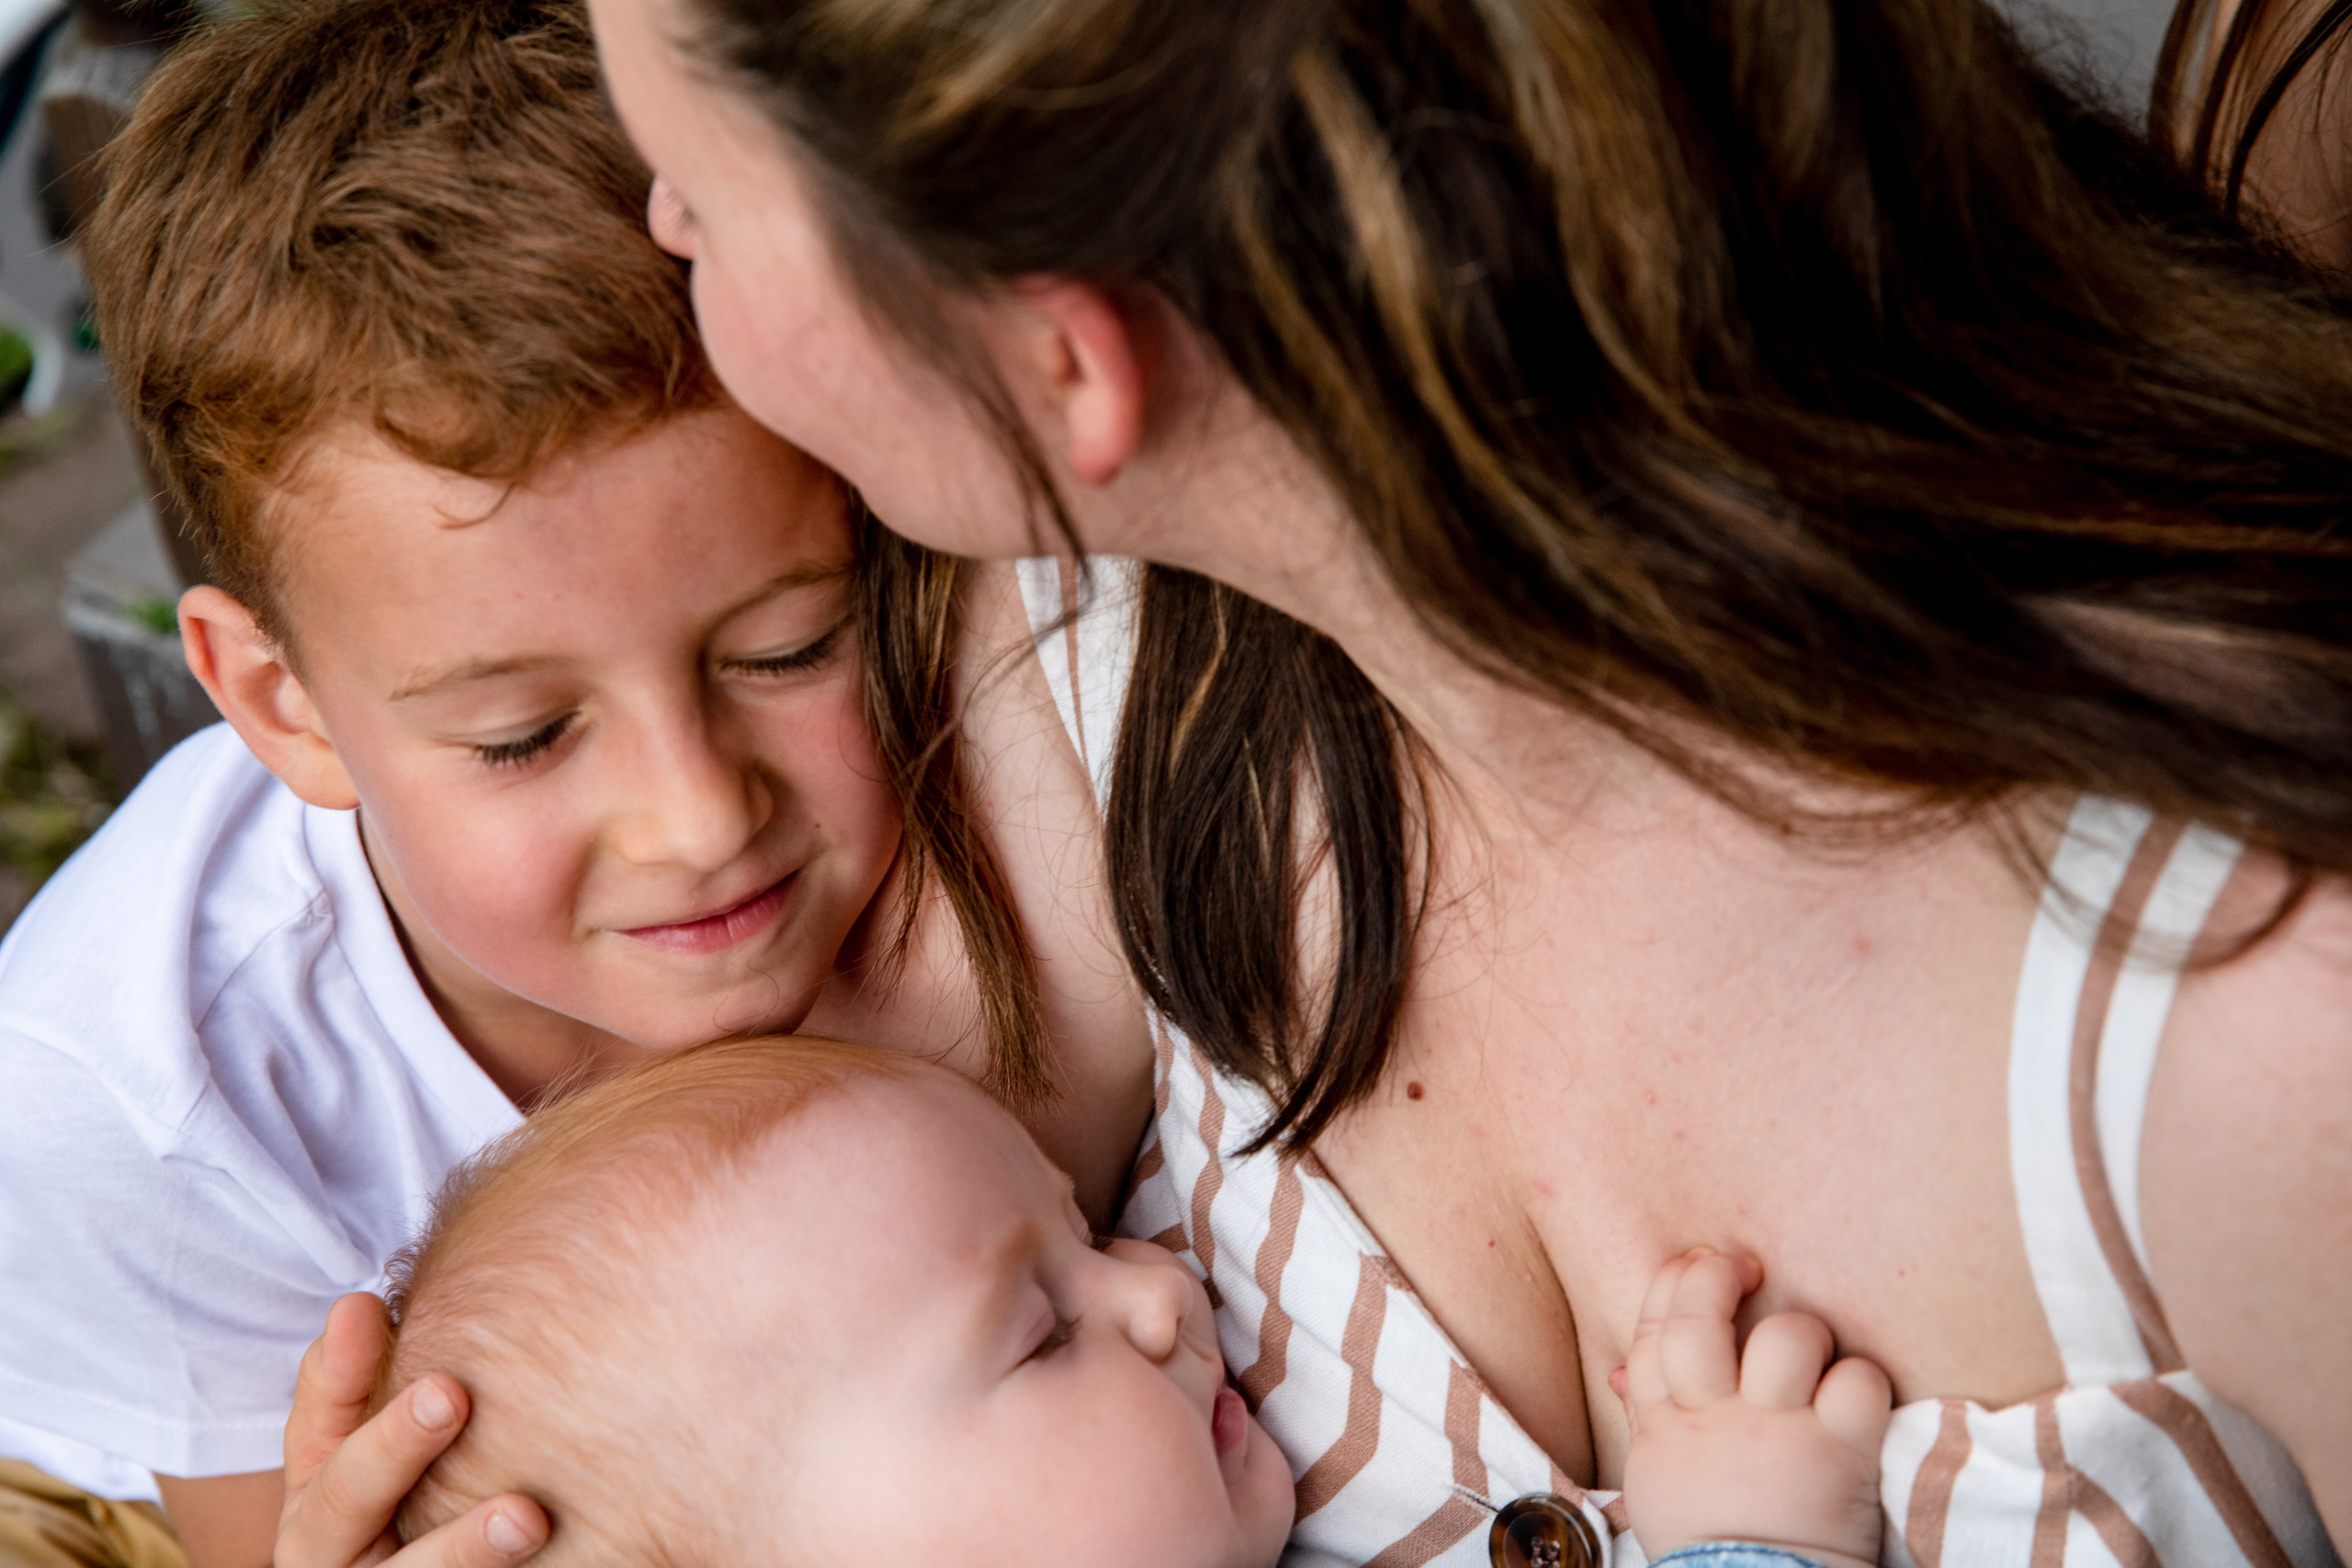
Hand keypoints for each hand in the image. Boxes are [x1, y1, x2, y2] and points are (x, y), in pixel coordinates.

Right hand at [276, 1293, 547, 1567]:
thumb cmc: (405, 1493)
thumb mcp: (366, 1439)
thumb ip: (360, 1377)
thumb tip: (365, 1305)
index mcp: (315, 1498)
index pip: (315, 1424)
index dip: (340, 1368)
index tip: (368, 1305)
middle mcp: (333, 1554)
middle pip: (347, 1499)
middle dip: (394, 1446)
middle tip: (448, 1394)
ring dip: (467, 1548)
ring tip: (527, 1516)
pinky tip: (557, 1551)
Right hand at [1610, 1251, 1891, 1567]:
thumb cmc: (1707, 1547)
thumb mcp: (1657, 1482)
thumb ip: (1646, 1418)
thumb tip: (1622, 1372)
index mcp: (1666, 1426)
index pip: (1655, 1332)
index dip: (1674, 1284)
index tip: (1694, 1263)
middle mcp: (1714, 1419)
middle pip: (1701, 1318)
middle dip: (1718, 1277)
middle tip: (1745, 1269)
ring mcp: (1775, 1431)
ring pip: (1786, 1338)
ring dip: (1803, 1334)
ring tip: (1813, 1356)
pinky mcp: (1837, 1450)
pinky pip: (1855, 1382)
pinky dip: (1860, 1382)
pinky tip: (1855, 1403)